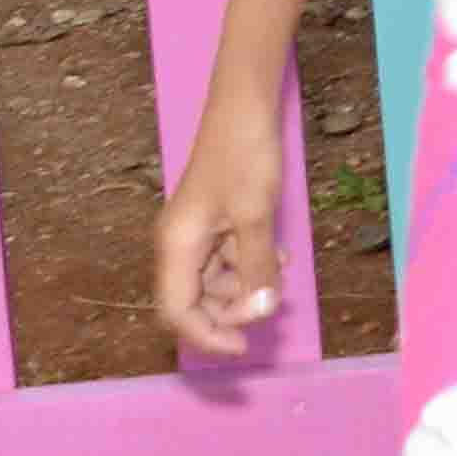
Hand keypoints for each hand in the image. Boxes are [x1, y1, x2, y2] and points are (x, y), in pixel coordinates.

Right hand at [154, 87, 289, 358]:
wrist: (245, 108)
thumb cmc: (244, 156)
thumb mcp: (256, 216)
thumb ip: (256, 267)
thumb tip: (261, 312)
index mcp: (176, 246)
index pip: (176, 313)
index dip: (206, 337)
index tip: (243, 347)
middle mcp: (178, 245)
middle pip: (195, 302)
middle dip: (233, 309)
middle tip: (272, 298)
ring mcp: (195, 234)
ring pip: (216, 283)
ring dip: (247, 285)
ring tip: (280, 266)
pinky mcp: (214, 223)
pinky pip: (228, 260)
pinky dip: (251, 264)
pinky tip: (280, 255)